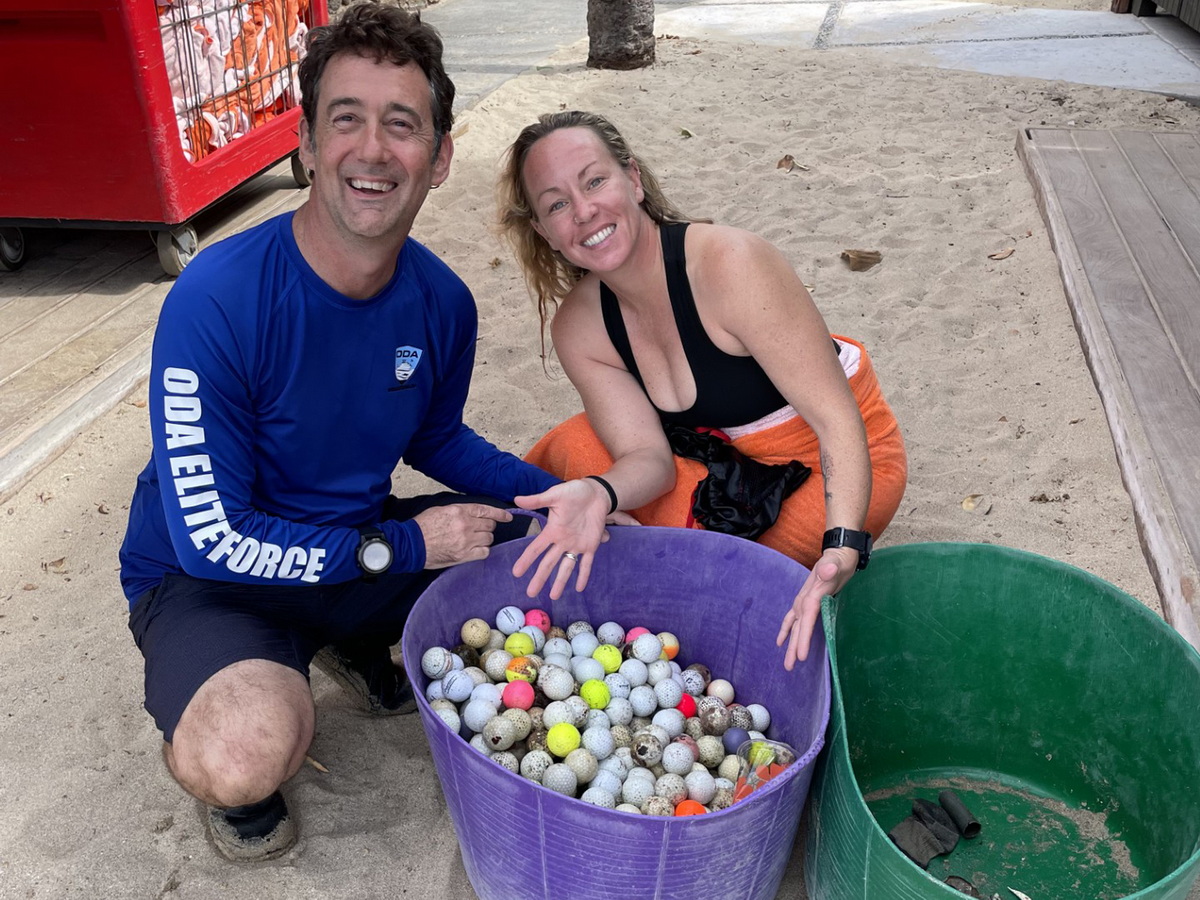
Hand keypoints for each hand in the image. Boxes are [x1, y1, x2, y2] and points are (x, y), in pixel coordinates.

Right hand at [414, 503, 512, 568]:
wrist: (411, 544)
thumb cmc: (423, 526)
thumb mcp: (442, 510)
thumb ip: (460, 511)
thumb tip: (475, 514)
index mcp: (459, 510)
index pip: (486, 510)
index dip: (500, 514)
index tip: (507, 517)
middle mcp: (465, 524)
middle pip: (490, 525)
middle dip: (488, 527)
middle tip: (481, 530)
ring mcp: (465, 540)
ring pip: (489, 539)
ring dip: (485, 539)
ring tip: (474, 540)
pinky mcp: (463, 555)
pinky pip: (484, 552)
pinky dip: (482, 551)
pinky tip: (474, 550)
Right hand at [511, 479, 612, 599]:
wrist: (595, 492)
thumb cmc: (574, 492)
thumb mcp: (555, 495)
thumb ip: (537, 500)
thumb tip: (516, 499)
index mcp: (552, 531)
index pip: (536, 549)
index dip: (526, 561)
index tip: (516, 573)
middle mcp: (562, 542)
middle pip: (548, 564)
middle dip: (539, 579)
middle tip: (531, 594)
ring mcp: (576, 545)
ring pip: (566, 568)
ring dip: (560, 582)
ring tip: (554, 597)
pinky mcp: (591, 545)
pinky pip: (586, 563)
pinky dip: (584, 575)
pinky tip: (579, 588)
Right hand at [775, 546, 858, 669]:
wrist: (837, 553)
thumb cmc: (840, 560)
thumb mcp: (837, 563)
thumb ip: (830, 567)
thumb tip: (827, 570)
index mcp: (811, 595)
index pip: (806, 620)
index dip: (803, 638)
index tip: (801, 656)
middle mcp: (803, 600)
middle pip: (796, 627)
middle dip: (793, 647)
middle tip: (790, 667)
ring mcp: (802, 601)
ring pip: (793, 627)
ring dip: (789, 644)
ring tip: (787, 664)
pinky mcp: (805, 602)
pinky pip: (792, 620)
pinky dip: (786, 631)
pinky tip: (781, 641)